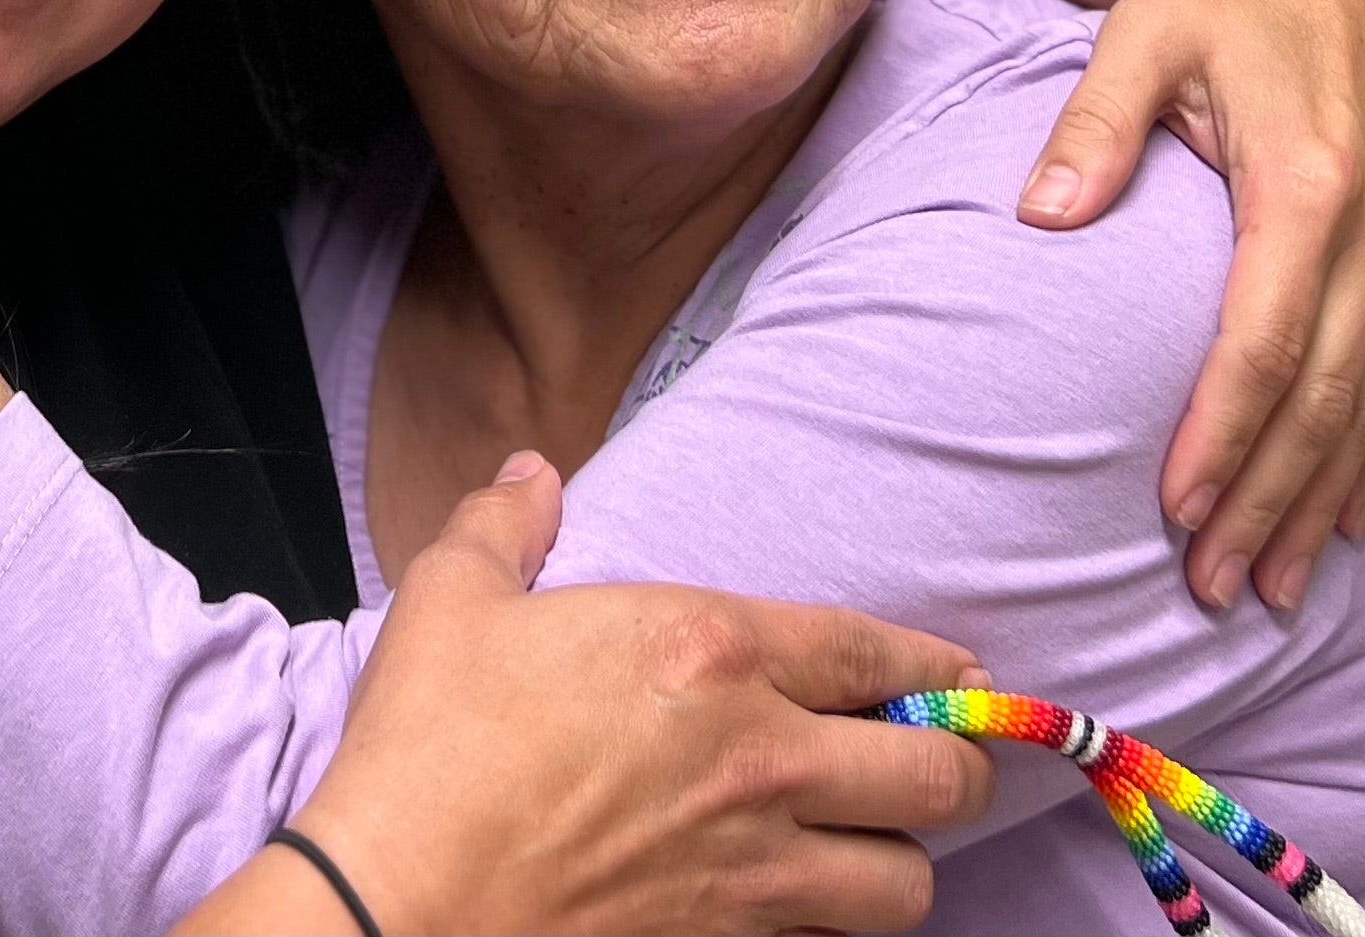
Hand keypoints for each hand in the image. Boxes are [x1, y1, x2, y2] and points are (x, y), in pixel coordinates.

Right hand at [288, 455, 992, 935]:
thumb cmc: (429, 743)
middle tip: (939, 756)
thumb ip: (506, 522)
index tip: (964, 670)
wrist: (399, 901)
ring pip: (908, 883)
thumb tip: (530, 473)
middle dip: (958, 764)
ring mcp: (751, 869)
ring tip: (875, 836)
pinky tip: (806, 899)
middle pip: (936, 776)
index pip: (873, 649)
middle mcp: (759, 757)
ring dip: (903, 857)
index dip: (935, 661)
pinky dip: (836, 924)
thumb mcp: (455, 596)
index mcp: (708, 649)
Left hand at [1017, 0, 1364, 611]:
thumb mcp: (1134, 40)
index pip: (1267, 338)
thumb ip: (1091, 128)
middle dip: (1271, 497)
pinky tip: (1339, 513)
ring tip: (1275, 583)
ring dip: (1324, 497)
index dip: (1223, 433)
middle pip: (1327, 392)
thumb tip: (1041, 214)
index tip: (1176, 508)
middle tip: (1220, 586)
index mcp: (1306, 181)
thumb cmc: (1201, 0)